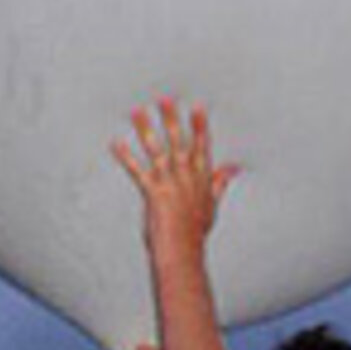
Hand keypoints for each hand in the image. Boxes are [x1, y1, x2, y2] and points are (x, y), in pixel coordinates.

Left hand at [111, 96, 239, 264]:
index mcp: (201, 178)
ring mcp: (169, 183)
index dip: (199, 126)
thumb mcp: (212, 204)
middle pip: (178, 141)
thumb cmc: (196, 232)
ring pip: (157, 150)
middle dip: (171, 118)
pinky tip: (116, 143)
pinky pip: (137, 170)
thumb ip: (221, 182)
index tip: (197, 107)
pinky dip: (126, 157)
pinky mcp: (153, 193)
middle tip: (164, 98)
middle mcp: (186, 177)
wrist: (183, 251)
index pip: (202, 146)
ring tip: (137, 112)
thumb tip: (233, 168)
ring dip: (145, 129)